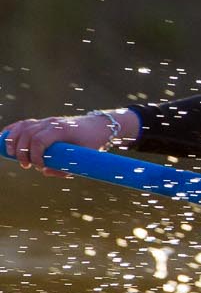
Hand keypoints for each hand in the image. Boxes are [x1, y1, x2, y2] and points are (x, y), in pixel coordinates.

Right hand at [3, 113, 123, 170]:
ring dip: (13, 141)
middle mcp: (52, 123)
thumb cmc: (93, 142)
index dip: (35, 155)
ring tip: (12, 156)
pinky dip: (12, 130)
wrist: (100, 126)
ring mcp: (46, 121)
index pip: (40, 140)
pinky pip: (23, 124)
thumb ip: (66, 166)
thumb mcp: (84, 157)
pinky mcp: (43, 122)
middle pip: (28, 134)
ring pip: (23, 127)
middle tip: (26, 166)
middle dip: (22, 152)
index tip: (38, 167)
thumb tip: (44, 171)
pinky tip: (3, 139)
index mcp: (62, 129)